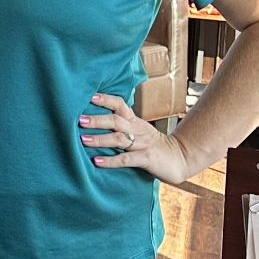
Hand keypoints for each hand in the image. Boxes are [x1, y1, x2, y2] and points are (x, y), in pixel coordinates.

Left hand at [78, 92, 192, 184]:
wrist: (180, 158)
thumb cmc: (153, 145)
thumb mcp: (138, 131)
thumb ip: (122, 126)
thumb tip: (95, 121)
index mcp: (134, 121)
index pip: (120, 105)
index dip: (105, 99)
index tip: (89, 96)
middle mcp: (137, 130)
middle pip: (116, 120)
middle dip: (97, 119)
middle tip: (79, 119)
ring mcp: (142, 144)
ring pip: (119, 138)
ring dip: (100, 139)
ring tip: (83, 140)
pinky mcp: (146, 158)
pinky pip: (126, 159)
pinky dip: (111, 160)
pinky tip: (97, 162)